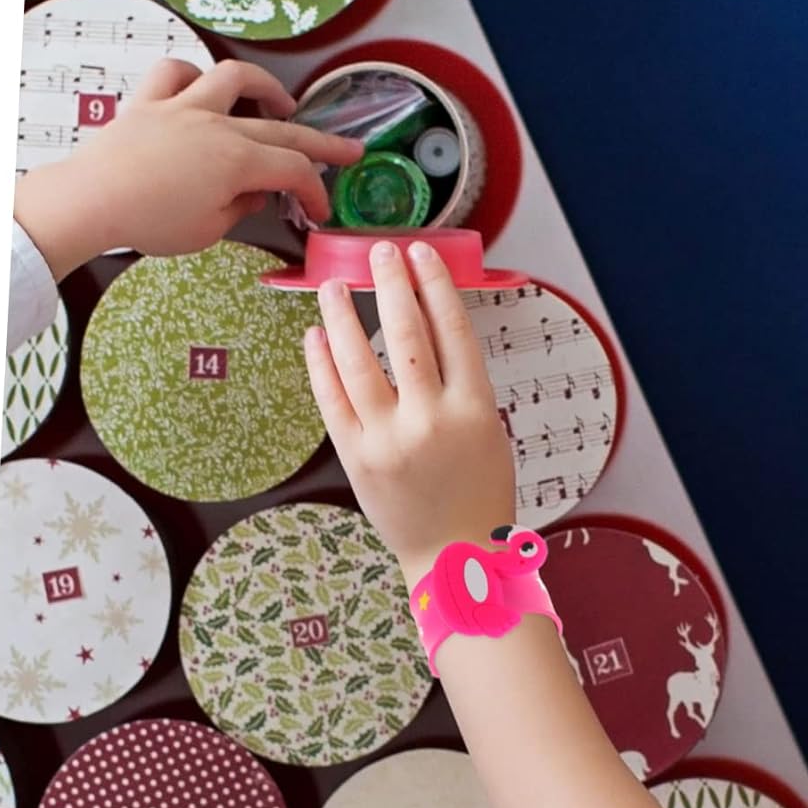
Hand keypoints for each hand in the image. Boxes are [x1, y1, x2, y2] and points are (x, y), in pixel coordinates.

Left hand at [13, 58, 363, 278]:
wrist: (91, 200)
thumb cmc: (149, 221)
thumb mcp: (210, 229)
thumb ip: (241, 206)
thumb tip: (256, 192)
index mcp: (237, 160)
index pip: (295, 172)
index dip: (316, 193)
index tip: (319, 213)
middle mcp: (217, 125)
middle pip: (282, 129)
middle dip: (322, 144)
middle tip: (349, 151)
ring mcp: (183, 107)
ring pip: (234, 77)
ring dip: (265, 86)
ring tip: (281, 101)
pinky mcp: (150, 102)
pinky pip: (174, 73)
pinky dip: (193, 76)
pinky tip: (203, 89)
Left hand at [305, 240, 517, 586]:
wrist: (454, 556)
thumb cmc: (479, 496)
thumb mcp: (490, 434)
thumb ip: (464, 387)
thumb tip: (432, 332)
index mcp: (474, 410)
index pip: (453, 329)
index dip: (435, 284)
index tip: (423, 254)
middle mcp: (430, 420)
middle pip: (408, 333)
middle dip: (392, 283)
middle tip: (380, 251)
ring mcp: (388, 439)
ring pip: (360, 360)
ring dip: (344, 314)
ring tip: (335, 285)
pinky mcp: (355, 457)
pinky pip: (332, 398)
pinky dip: (321, 363)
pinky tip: (317, 335)